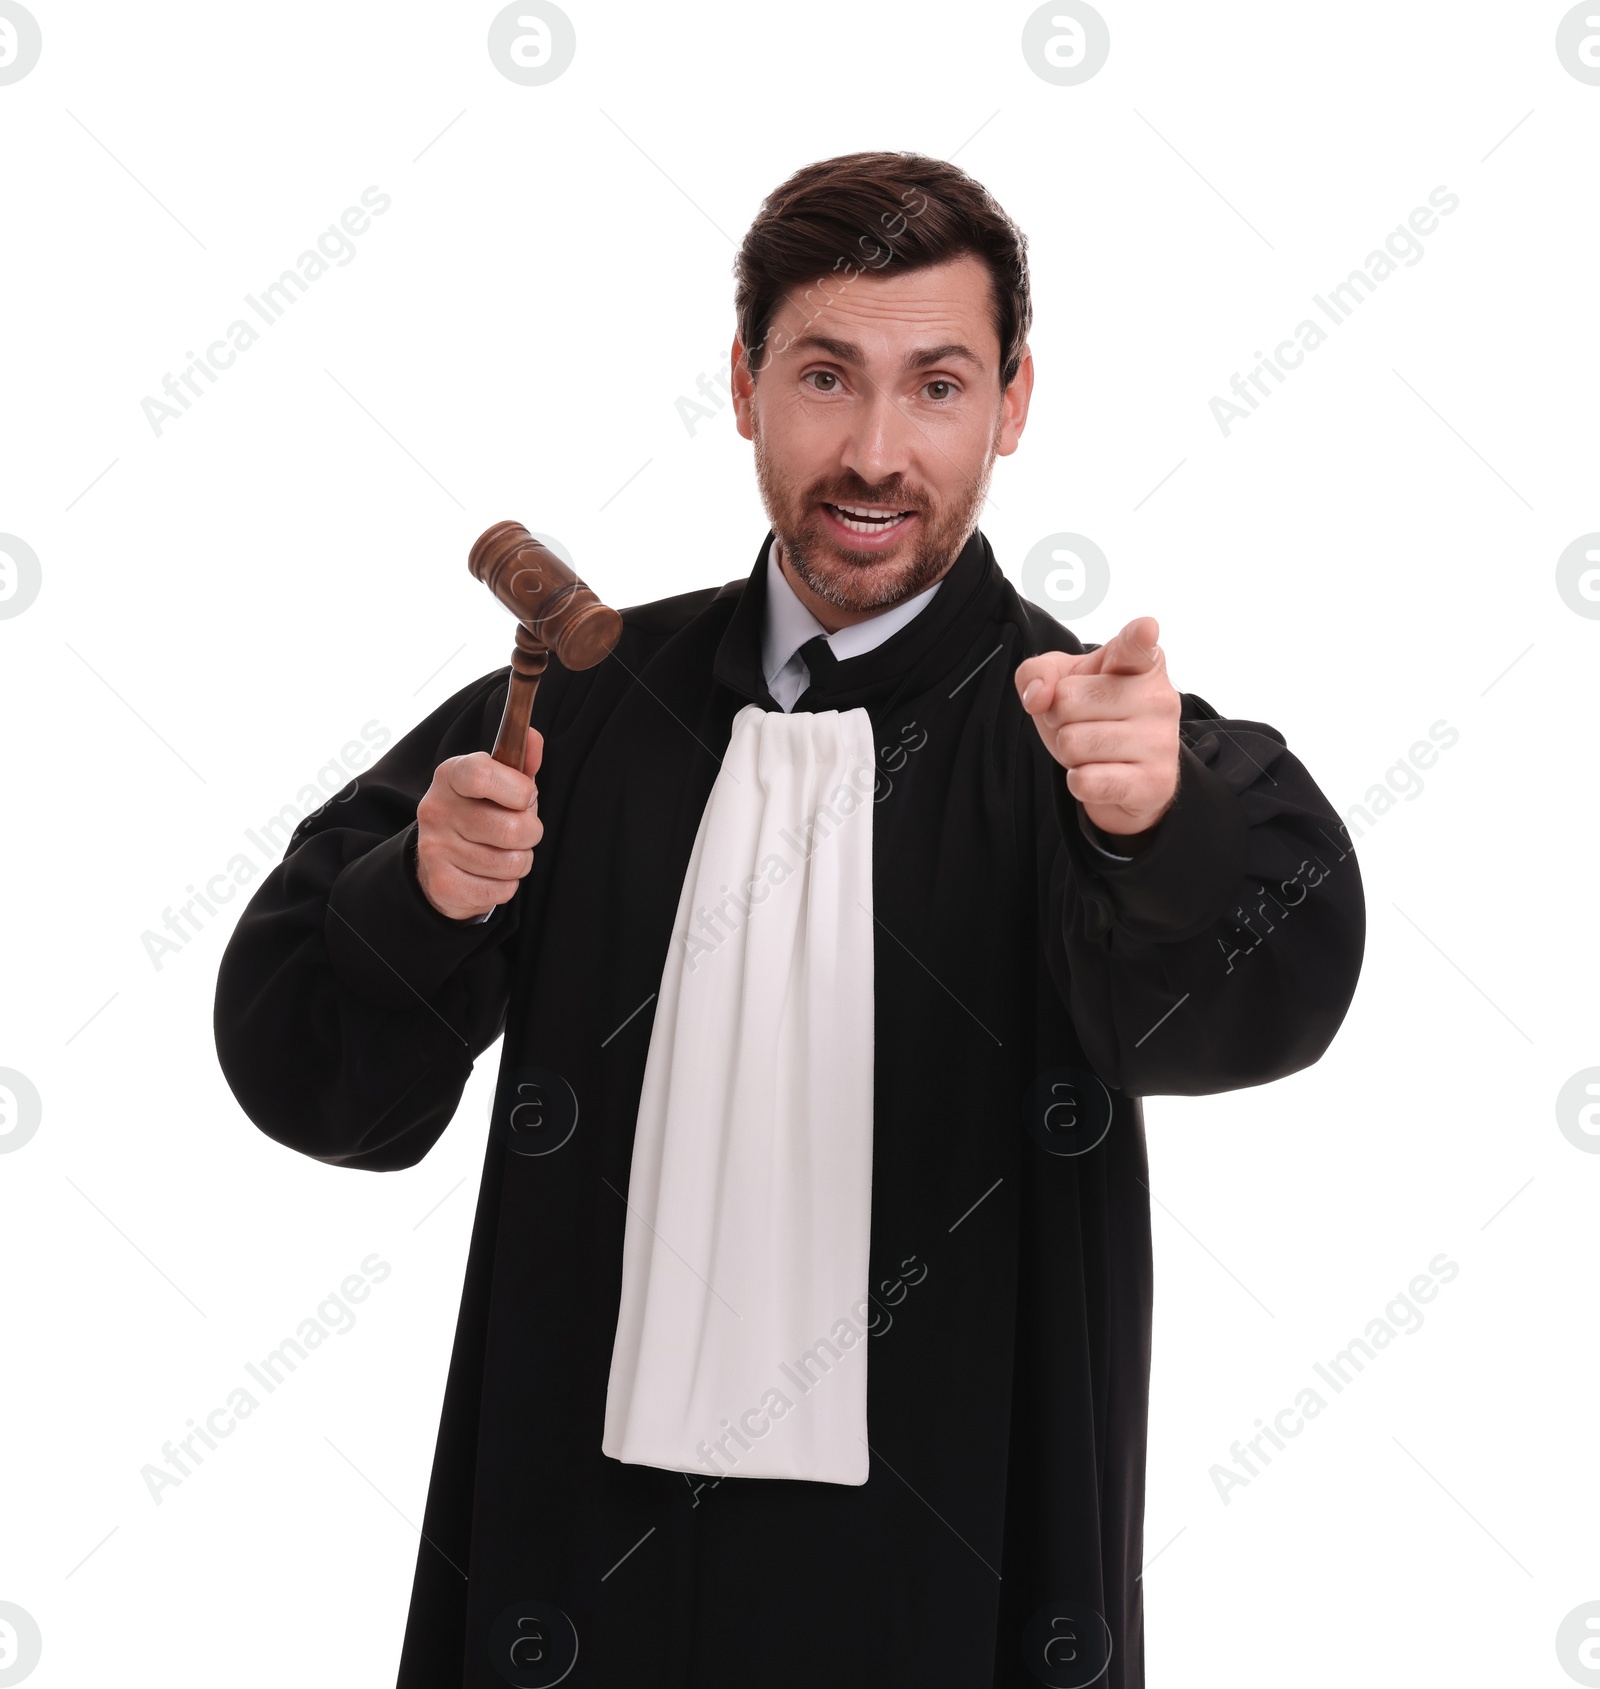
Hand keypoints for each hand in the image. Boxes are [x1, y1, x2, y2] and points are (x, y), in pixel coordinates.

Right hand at [415, 728, 544, 919]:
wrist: (440, 860)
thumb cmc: (480, 812)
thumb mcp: (500, 781)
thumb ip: (521, 760)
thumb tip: (534, 739)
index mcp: (451, 775)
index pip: (484, 775)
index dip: (519, 790)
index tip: (526, 797)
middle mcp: (436, 809)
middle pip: (511, 828)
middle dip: (531, 833)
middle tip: (521, 831)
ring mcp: (435, 848)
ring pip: (511, 863)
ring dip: (520, 861)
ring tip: (504, 852)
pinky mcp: (443, 884)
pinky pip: (502, 889)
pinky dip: (506, 885)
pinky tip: (490, 873)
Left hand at [1014, 616, 1180, 838]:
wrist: (1126, 776)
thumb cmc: (1093, 717)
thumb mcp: (1061, 682)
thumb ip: (1038, 672)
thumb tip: (1038, 697)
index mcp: (1141, 663)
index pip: (1135, 646)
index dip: (1138, 636)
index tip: (1145, 628)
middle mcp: (1159, 697)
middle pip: (1067, 701)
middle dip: (1059, 717)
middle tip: (1084, 724)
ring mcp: (1161, 741)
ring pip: (1072, 743)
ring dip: (1069, 752)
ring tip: (1093, 750)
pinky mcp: (1155, 783)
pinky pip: (1085, 781)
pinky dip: (1078, 781)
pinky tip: (1100, 775)